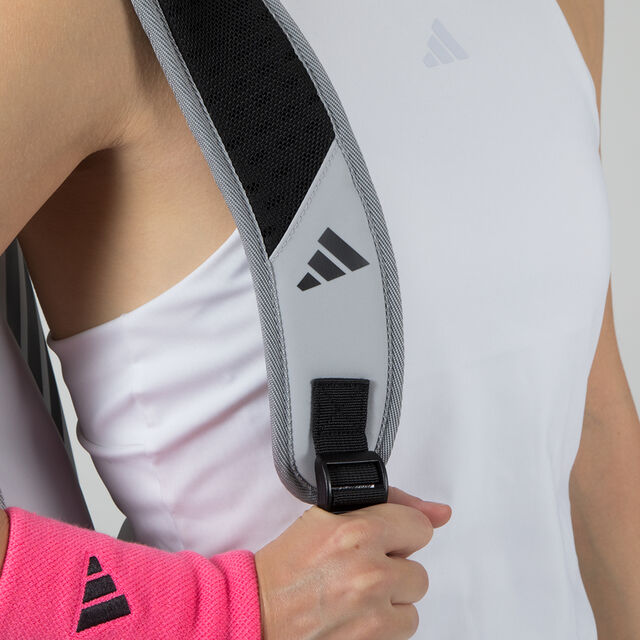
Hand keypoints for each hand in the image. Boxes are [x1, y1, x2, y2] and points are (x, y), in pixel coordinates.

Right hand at [254, 487, 451, 638]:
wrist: (257, 612)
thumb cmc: (287, 566)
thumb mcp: (328, 518)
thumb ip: (390, 506)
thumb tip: (442, 513)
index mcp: (357, 530)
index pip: (419, 528)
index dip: (400, 534)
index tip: (383, 540)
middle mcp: (369, 572)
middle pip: (417, 571)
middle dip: (392, 571)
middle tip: (358, 570)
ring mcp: (372, 613)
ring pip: (412, 604)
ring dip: (390, 601)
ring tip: (354, 595)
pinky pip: (402, 630)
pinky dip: (383, 625)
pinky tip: (355, 616)